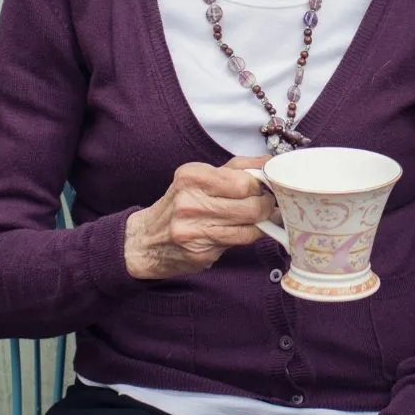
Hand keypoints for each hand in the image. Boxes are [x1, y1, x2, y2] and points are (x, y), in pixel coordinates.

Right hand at [123, 157, 273, 280]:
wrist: (146, 240)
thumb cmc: (180, 205)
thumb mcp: (200, 178)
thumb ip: (236, 168)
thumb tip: (269, 161)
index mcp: (192, 176)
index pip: (244, 181)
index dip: (263, 186)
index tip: (268, 188)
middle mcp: (190, 202)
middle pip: (250, 205)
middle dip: (267, 206)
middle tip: (269, 205)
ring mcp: (194, 230)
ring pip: (249, 227)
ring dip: (263, 223)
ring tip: (263, 218)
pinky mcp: (199, 253)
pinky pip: (238, 243)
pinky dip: (248, 236)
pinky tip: (245, 231)